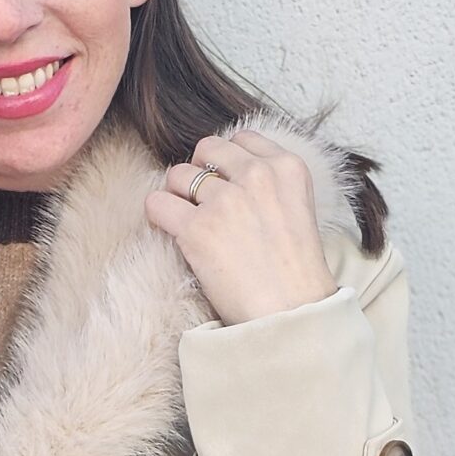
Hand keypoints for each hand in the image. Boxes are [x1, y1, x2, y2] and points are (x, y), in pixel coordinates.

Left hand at [143, 126, 338, 326]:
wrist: (292, 316)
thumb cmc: (295, 276)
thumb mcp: (298, 211)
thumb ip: (270, 186)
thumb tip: (228, 177)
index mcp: (287, 167)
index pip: (242, 139)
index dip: (227, 162)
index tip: (226, 185)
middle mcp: (257, 175)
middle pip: (207, 149)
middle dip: (200, 172)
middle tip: (202, 203)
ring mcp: (225, 200)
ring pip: (178, 174)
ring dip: (177, 195)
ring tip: (187, 222)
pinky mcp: (197, 229)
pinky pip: (157, 203)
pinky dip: (157, 215)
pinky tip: (170, 231)